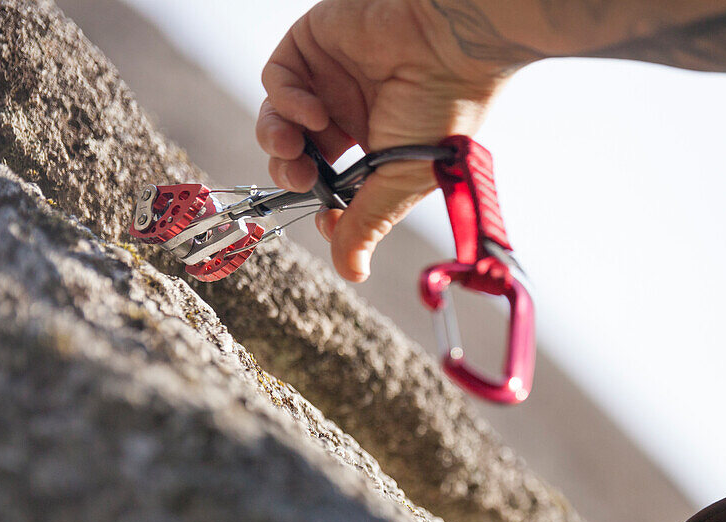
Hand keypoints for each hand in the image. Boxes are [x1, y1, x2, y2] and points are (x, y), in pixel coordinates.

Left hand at [256, 0, 516, 281]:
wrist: (447, 43)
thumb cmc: (440, 112)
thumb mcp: (401, 179)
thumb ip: (367, 223)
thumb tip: (352, 273)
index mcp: (378, 148)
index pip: (332, 186)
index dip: (320, 206)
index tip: (325, 222)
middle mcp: (351, 116)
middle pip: (298, 156)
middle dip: (290, 175)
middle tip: (301, 178)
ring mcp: (330, 81)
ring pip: (279, 121)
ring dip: (278, 143)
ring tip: (294, 151)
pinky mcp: (311, 47)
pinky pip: (278, 81)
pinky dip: (286, 103)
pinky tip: (314, 111)